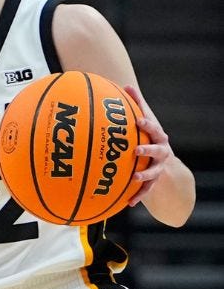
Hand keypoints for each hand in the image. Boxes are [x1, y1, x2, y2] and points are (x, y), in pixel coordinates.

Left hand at [124, 86, 172, 205]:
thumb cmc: (148, 135)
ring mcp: (158, 167)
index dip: (147, 123)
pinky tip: (128, 203)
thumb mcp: (145, 120)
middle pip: (157, 150)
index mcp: (157, 136)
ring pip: (153, 172)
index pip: (153, 128)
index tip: (137, 120)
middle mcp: (161, 152)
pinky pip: (146, 190)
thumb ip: (136, 104)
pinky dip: (138, 196)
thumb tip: (126, 85)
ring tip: (135, 178)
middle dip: (148, 149)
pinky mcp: (153, 181)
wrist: (164, 158)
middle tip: (136, 150)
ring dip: (145, 175)